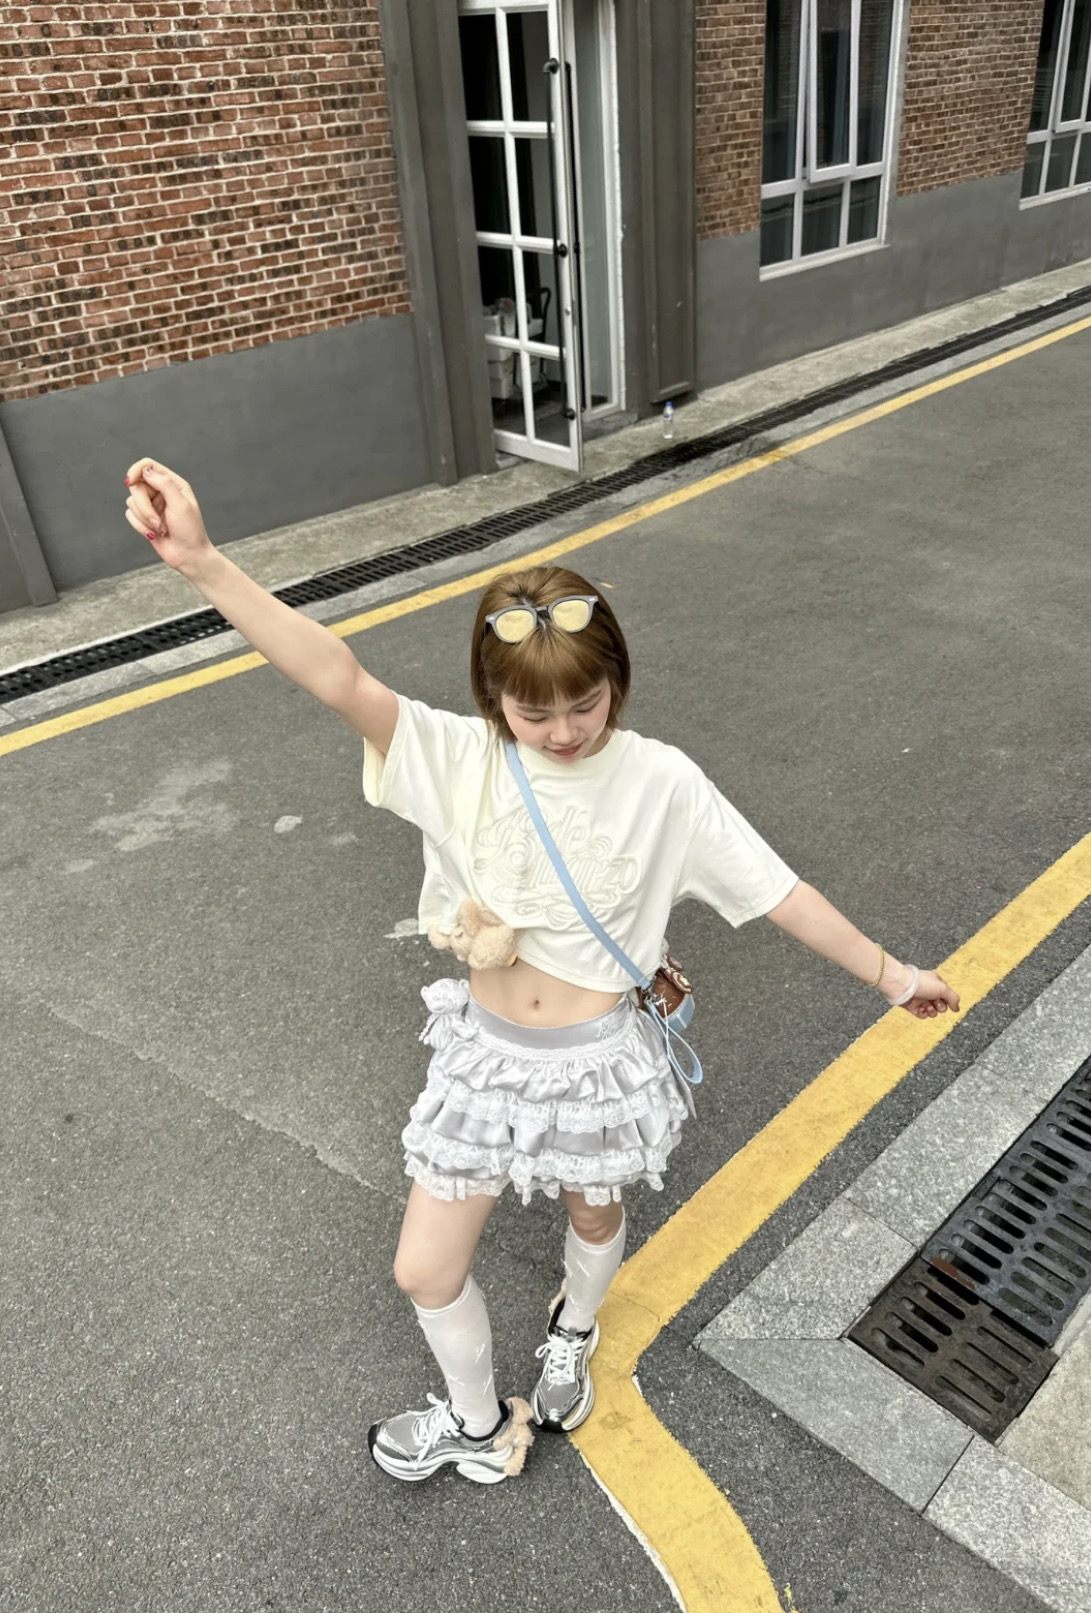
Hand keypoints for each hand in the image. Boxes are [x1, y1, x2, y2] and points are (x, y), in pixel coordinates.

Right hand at [124, 458, 214, 575]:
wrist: (189, 556)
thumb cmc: (190, 531)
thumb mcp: (180, 504)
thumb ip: (164, 484)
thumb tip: (145, 471)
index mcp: (173, 483)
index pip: (147, 466)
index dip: (135, 471)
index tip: (129, 482)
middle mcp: (161, 491)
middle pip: (136, 486)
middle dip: (144, 506)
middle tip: (157, 521)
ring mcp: (151, 505)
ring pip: (131, 502)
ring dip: (144, 519)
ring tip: (160, 529)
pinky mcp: (144, 518)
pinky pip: (130, 515)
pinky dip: (140, 526)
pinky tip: (154, 534)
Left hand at [882, 963, 959, 1018]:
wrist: (902, 986)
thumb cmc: (923, 984)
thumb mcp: (943, 988)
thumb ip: (953, 999)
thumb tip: (957, 1009)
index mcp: (936, 983)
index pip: (947, 995)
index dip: (948, 1000)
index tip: (946, 1000)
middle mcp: (929, 991)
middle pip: (941, 1005)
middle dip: (941, 1007)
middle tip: (936, 1003)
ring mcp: (920, 999)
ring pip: (932, 1011)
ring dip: (932, 1012)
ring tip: (928, 1008)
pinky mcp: (912, 1006)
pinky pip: (922, 1015)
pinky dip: (923, 1014)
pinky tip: (921, 1010)